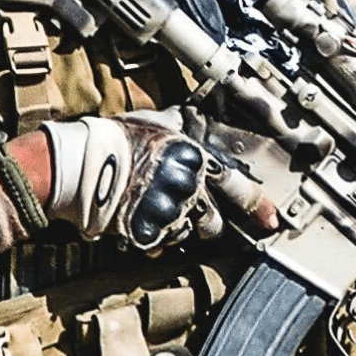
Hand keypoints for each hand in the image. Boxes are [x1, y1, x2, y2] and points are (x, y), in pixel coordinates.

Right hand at [42, 107, 276, 251]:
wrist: (82, 162)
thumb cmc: (116, 138)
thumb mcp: (155, 121)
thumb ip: (180, 124)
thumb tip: (192, 112)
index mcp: (194, 158)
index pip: (236, 185)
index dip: (257, 203)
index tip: (272, 218)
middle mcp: (188, 187)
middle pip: (216, 221)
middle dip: (225, 226)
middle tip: (243, 233)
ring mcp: (168, 212)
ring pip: (187, 233)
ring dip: (181, 227)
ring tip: (162, 210)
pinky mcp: (149, 233)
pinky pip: (162, 242)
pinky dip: (156, 235)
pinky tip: (144, 219)